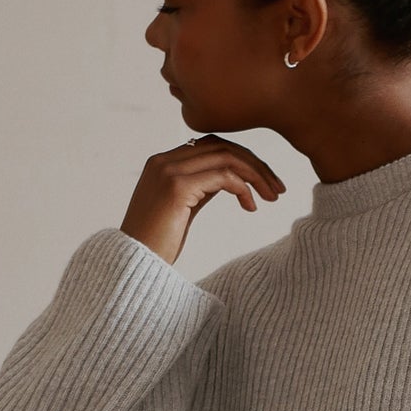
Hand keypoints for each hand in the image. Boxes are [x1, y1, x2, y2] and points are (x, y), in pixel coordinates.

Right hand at [120, 137, 285, 265]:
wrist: (132, 265)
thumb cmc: (156, 244)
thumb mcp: (182, 208)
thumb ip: (200, 188)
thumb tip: (230, 180)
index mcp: (163, 162)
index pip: (211, 146)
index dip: (242, 159)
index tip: (264, 182)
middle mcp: (164, 160)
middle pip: (222, 146)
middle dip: (256, 165)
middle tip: (278, 188)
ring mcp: (168, 171)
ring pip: (226, 156)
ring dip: (256, 174)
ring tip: (272, 196)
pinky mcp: (177, 187)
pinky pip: (223, 176)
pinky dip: (243, 187)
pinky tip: (251, 206)